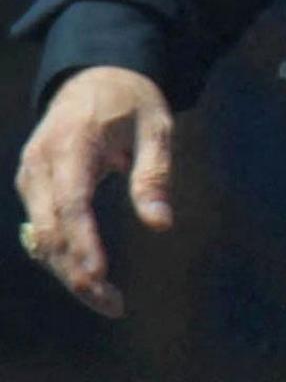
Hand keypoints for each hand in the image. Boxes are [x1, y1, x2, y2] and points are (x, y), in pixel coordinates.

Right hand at [15, 67, 173, 318]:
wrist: (94, 75)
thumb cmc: (131, 101)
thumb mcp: (156, 127)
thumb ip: (154, 174)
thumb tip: (160, 224)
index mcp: (72, 145)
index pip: (71, 205)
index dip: (82, 245)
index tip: (98, 278)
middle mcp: (40, 165)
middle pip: (49, 232)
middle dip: (75, 273)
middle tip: (112, 305)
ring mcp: (30, 177)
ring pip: (40, 237)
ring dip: (68, 271)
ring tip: (107, 301)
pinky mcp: (31, 186)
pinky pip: (40, 229)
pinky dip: (61, 256)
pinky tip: (88, 277)